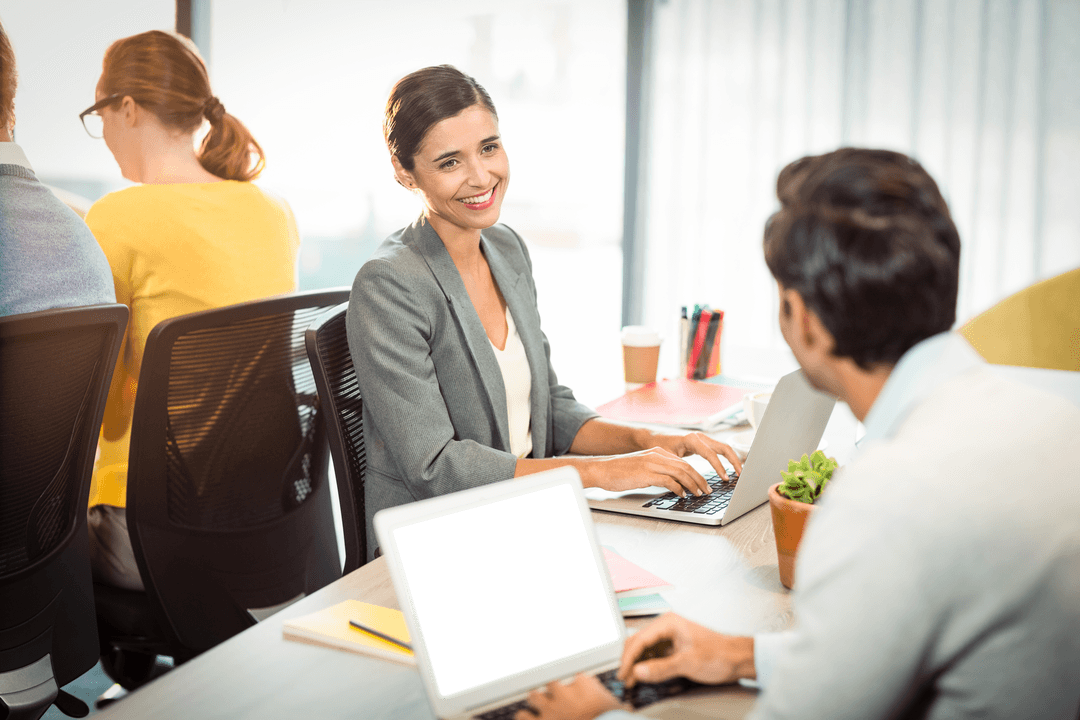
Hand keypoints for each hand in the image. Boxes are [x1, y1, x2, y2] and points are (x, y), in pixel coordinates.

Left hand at [513, 674, 627, 719]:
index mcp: (584, 684)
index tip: (579, 690)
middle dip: (552, 691)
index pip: (577, 677)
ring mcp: (551, 707)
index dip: (578, 686)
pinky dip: (524, 717)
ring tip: (535, 703)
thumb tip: (624, 709)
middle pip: (552, 684)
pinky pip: (524, 716)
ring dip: (535, 701)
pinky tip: (523, 717)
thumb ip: (615, 706)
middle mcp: (565, 692)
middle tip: (555, 698)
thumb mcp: (618, 710)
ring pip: (534, 696)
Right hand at [583, 447, 711, 496]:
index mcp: (657, 452)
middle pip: (686, 466)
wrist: (602, 470)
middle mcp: (657, 455)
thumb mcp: (643, 468)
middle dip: (700, 479)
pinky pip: (668, 480)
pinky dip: (678, 488)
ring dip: (693, 485)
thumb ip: (659, 472)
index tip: (703, 484)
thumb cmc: (620, 472)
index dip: (697, 474)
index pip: (683, 462)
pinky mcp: (646, 473)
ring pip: (681, 472)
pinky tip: (681, 495)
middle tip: (707, 490)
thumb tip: (674, 484)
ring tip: (699, 494)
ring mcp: (651, 463)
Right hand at [617, 613, 754, 687]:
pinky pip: (655, 655)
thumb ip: (661, 668)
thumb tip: (638, 671)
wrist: (739, 658)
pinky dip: (648, 666)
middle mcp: (667, 627)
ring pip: (645, 650)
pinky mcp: (674, 647)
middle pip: (639, 643)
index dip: (628, 659)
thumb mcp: (688, 663)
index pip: (639, 640)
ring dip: (638, 665)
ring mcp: (670, 637)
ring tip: (632, 680)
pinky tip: (645, 676)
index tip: (623, 674)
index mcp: (668, 623)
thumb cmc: (720, 654)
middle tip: (624, 679)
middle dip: (630, 662)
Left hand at [646, 431, 742, 479]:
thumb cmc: (658, 448)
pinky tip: (732, 467)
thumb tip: (689, 486)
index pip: (711, 454)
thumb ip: (679, 470)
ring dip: (734, 459)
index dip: (719, 467)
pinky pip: (719, 450)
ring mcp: (703, 439)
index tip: (725, 478)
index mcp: (692, 440)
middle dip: (734, 461)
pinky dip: (727, 458)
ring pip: (724, 447)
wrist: (653, 438)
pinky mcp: (704, 443)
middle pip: (724, 447)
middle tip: (740, 475)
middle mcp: (700, 437)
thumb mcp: (668, 459)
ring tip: (740, 472)